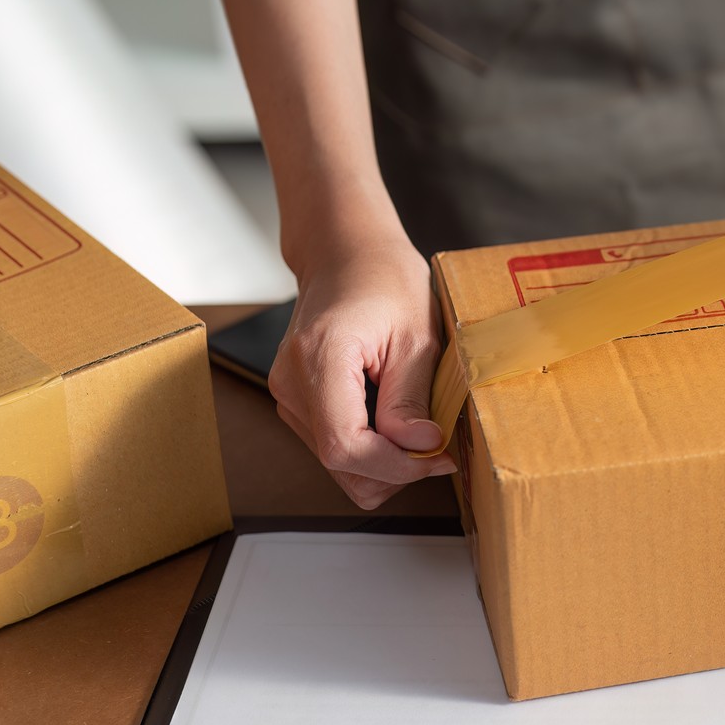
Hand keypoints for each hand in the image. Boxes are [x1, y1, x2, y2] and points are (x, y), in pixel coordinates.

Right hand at [269, 225, 456, 507]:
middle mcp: (292, 382)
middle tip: (437, 448)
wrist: (346, 255)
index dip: (395, 465)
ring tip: (418, 427)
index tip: (437, 458)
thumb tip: (419, 448)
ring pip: (335, 462)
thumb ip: (411, 398)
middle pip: (338, 462)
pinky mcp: (296, 400)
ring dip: (382, 460)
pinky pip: (332, 444)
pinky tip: (395, 419)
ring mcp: (288, 394)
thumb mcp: (416, 336)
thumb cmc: (383, 279)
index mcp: (320, 358)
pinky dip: (368, 446)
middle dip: (393, 468)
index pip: (345, 445)